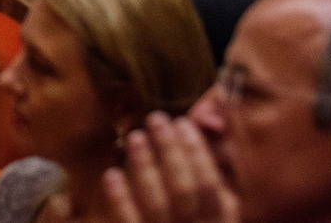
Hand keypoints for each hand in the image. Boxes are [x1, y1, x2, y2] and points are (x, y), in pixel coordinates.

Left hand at [105, 113, 239, 222]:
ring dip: (145, 167)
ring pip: (156, 204)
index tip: (182, 122)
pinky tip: (111, 174)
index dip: (196, 151)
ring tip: (136, 137)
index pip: (208, 184)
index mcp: (218, 221)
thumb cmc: (196, 220)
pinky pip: (129, 222)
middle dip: (170, 151)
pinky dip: (120, 199)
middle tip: (156, 118)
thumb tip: (205, 122)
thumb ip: (216, 170)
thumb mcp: (219, 204)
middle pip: (183, 190)